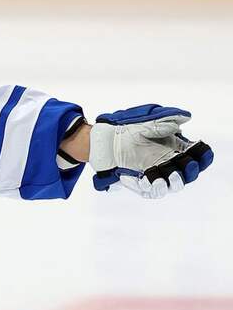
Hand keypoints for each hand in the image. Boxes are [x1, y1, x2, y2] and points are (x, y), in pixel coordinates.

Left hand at [89, 104, 212, 198]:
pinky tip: (152, 180)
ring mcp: (157, 175)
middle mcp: (170, 164)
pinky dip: (154, 187)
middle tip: (189, 163)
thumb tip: (185, 117)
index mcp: (176, 150)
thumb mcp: (147, 124)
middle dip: (191, 170)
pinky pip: (152, 191)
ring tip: (172, 175)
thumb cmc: (129, 131)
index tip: (200, 149)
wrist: (106, 141)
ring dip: (176, 182)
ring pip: (173, 186)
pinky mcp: (143, 183)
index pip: (197, 157)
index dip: (203, 155)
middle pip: (189, 174)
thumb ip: (165, 122)